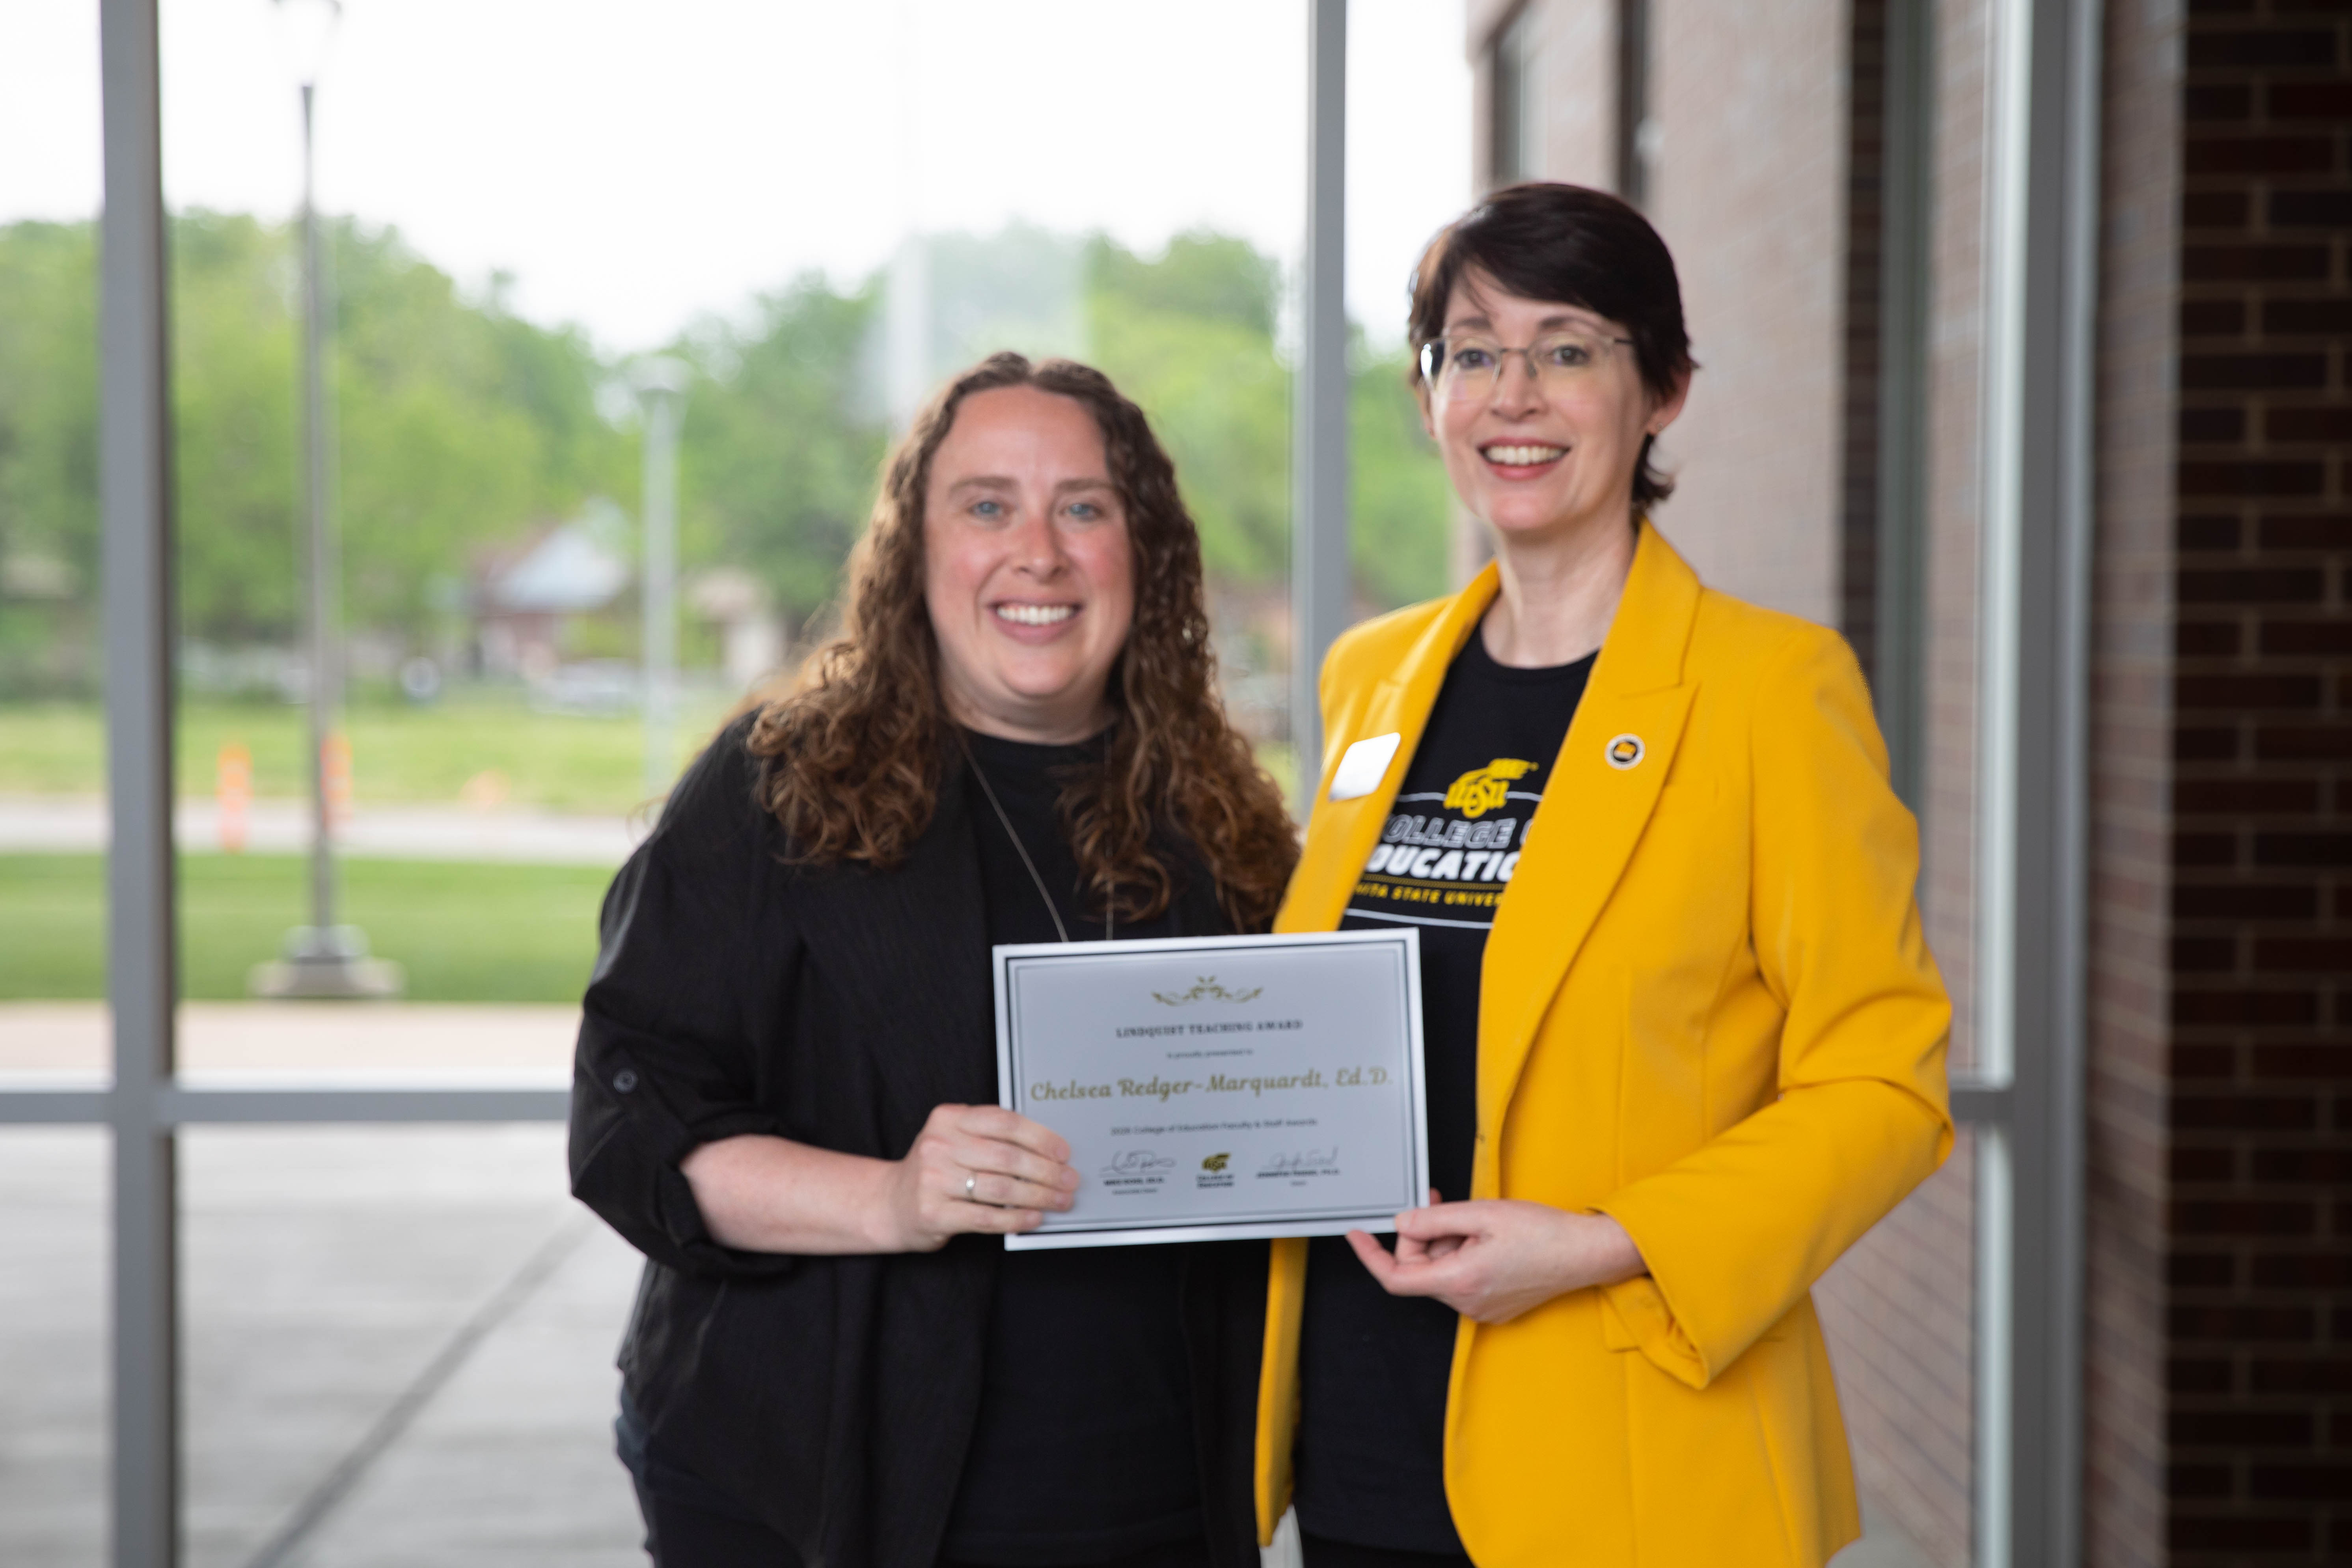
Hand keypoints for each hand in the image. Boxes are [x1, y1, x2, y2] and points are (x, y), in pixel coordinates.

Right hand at [879, 1103, 1078, 1251]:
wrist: (891, 1203)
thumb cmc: (936, 1170)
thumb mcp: (955, 1139)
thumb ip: (991, 1137)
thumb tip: (1048, 1151)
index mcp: (948, 1118)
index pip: (1004, 1122)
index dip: (1040, 1137)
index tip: (1063, 1152)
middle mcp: (938, 1145)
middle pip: (1007, 1157)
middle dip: (1046, 1171)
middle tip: (1069, 1181)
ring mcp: (934, 1180)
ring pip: (1001, 1188)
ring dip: (1038, 1196)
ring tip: (1059, 1201)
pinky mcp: (934, 1213)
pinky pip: (986, 1217)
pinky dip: (1016, 1219)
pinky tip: (1034, 1218)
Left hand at [1345, 1192, 1645, 1323]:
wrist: (1585, 1253)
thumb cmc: (1542, 1233)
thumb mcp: (1481, 1213)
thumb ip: (1434, 1219)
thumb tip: (1402, 1223)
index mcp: (1460, 1282)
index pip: (1396, 1278)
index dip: (1371, 1256)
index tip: (1356, 1235)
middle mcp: (1467, 1303)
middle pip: (1420, 1269)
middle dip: (1423, 1234)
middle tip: (1440, 1203)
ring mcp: (1481, 1308)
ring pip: (1440, 1272)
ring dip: (1445, 1242)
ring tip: (1474, 1219)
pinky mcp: (1493, 1305)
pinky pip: (1460, 1279)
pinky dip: (1460, 1254)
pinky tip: (1484, 1236)